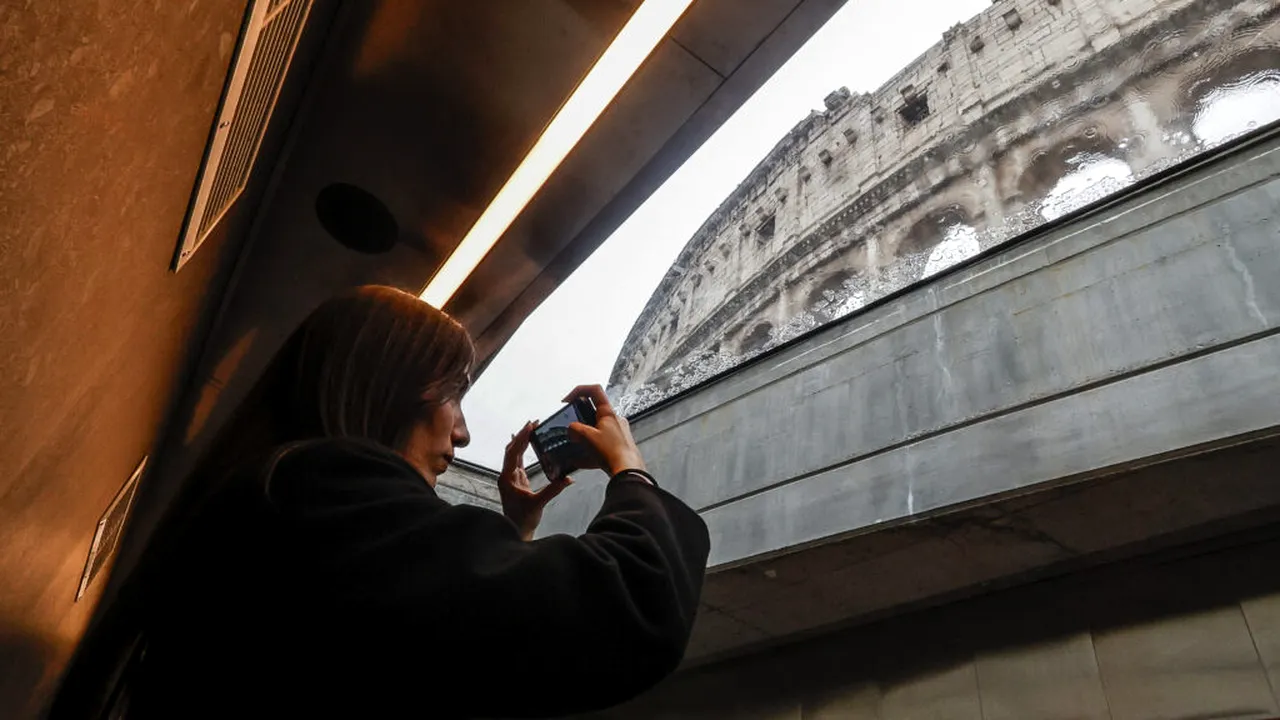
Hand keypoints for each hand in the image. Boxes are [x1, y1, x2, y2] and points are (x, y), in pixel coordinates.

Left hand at [499, 420, 570, 540]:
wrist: (516, 531)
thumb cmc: (523, 519)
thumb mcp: (538, 503)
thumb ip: (553, 489)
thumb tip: (568, 479)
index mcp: (507, 478)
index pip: (513, 453)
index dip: (521, 439)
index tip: (530, 427)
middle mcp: (506, 475)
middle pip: (512, 449)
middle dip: (522, 435)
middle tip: (533, 422)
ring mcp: (510, 477)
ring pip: (514, 453)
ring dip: (522, 440)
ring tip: (532, 427)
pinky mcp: (516, 479)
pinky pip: (517, 460)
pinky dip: (521, 449)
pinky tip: (524, 440)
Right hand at [563, 384, 646, 476]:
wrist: (628, 471)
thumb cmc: (612, 452)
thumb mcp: (587, 437)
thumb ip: (575, 429)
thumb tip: (571, 429)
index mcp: (608, 413)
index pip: (594, 390)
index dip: (578, 390)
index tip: (567, 401)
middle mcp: (615, 420)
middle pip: (594, 412)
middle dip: (579, 420)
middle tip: (571, 429)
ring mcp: (618, 434)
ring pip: (597, 431)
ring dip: (584, 438)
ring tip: (575, 447)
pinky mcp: (619, 446)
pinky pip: (601, 446)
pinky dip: (590, 452)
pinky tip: (581, 461)